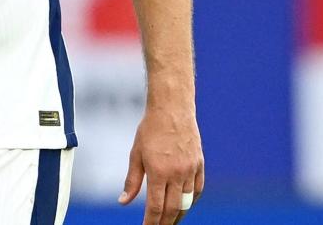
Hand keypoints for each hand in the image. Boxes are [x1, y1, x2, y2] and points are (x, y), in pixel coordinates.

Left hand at [118, 104, 203, 224]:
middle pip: (172, 209)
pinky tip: (184, 206)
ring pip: (187, 202)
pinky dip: (191, 201)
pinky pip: (197, 190)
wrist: (172, 109)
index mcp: (159, 172)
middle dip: (164, 223)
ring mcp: (190, 169)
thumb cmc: (150, 130)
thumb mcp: (136, 154)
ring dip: (178, 215)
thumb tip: (123, 202)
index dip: (151, 223)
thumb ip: (131, 181)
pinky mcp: (199, 164)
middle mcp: (177, 173)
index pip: (156, 207)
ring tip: (170, 222)